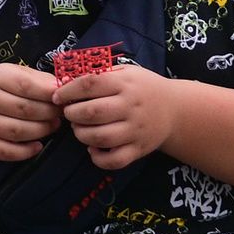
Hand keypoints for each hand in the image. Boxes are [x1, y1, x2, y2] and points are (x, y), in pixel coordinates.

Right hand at [0, 62, 61, 161]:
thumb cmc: (8, 90)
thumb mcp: (21, 75)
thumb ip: (42, 80)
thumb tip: (62, 88)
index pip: (25, 85)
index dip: (47, 93)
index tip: (61, 97)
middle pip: (24, 109)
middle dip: (49, 112)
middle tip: (61, 112)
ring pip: (17, 131)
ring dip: (42, 130)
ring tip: (53, 125)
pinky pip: (8, 151)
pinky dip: (26, 151)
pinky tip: (38, 145)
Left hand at [57, 65, 181, 169]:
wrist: (175, 110)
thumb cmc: (143, 88)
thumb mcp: (127, 73)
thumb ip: (100, 75)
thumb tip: (65, 81)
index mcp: (125, 84)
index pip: (90, 84)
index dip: (68, 91)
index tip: (58, 97)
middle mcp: (130, 107)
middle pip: (92, 113)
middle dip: (72, 114)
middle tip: (70, 114)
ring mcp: (135, 130)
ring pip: (100, 138)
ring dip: (81, 134)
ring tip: (80, 129)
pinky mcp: (139, 149)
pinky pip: (114, 160)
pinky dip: (98, 158)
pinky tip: (94, 149)